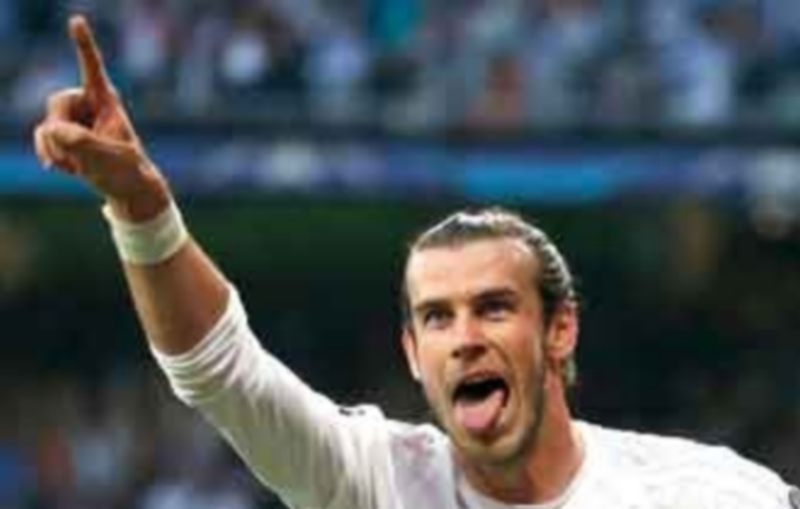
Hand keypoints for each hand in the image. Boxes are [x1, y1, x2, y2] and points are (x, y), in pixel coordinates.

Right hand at [33, 15, 169, 220]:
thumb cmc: (126, 172)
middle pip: (56, 102)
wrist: (126, 190)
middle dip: (60, 128)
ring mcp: (75, 119)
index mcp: (106, 101)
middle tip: (78, 153)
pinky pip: (42, 137)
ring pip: (46, 123)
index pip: (92, 68)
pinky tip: (67, 169)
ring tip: (78, 165)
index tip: (76, 21)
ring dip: (55, 148)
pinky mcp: (65, 134)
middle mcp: (89, 104)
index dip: (83, 45)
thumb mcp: (107, 159)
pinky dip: (50, 155)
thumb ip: (82, 143)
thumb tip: (54, 131)